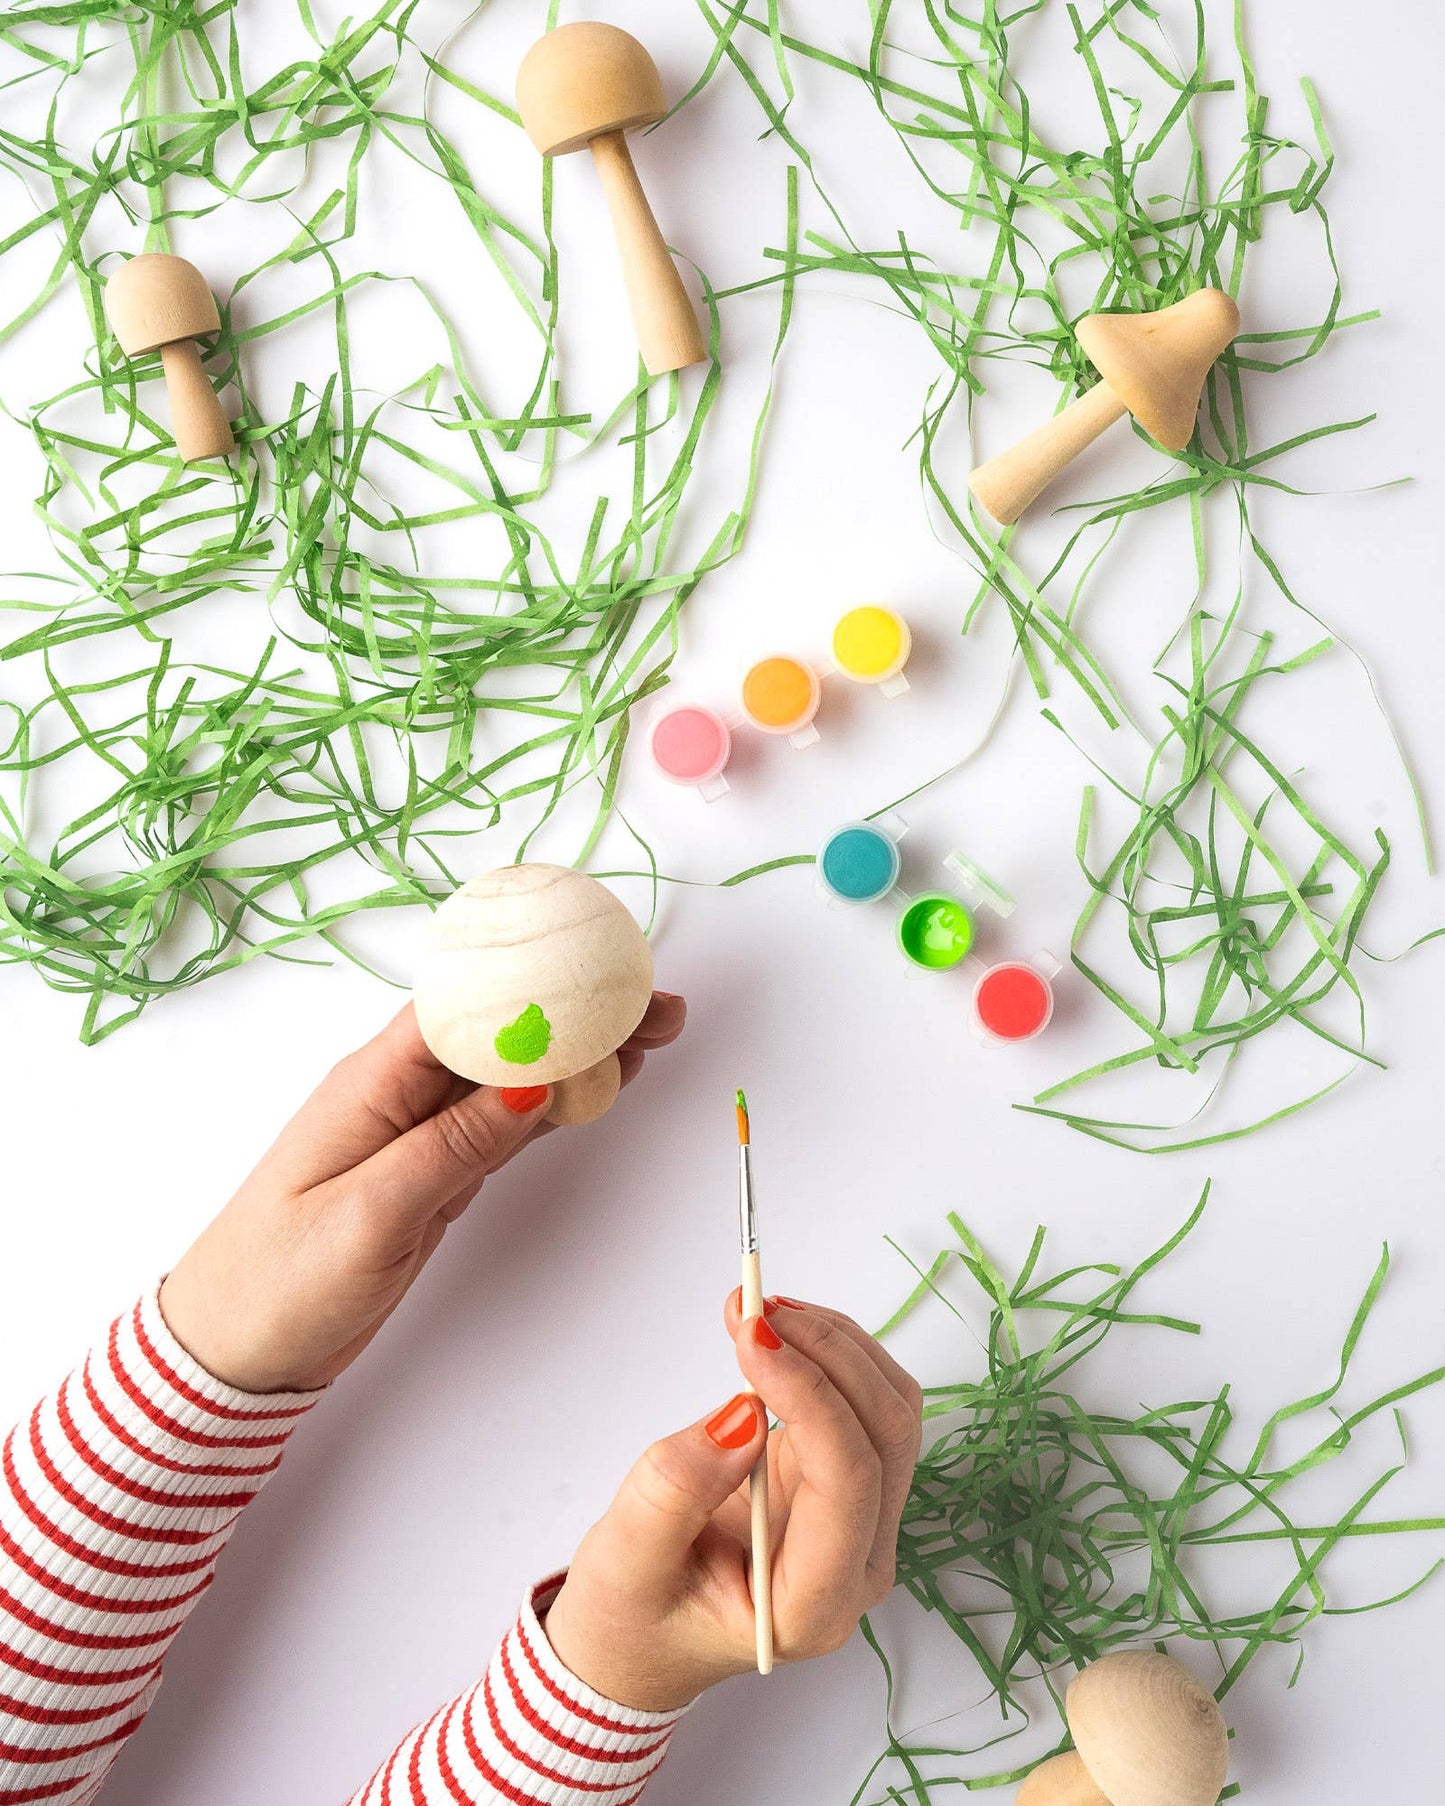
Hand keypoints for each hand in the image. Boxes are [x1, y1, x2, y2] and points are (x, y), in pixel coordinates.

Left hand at [159, 993, 686, 1392]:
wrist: (234, 1353)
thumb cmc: (277, 1281)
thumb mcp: (368, 1215)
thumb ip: (451, 1148)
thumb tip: (529, 1082)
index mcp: (371, 1084)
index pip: (467, 1008)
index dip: (542, 985)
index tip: (611, 979)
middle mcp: (397, 1095)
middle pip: (502, 1031)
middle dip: (581, 1013)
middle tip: (658, 1011)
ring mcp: (417, 1132)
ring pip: (513, 1075)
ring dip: (581, 1055)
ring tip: (652, 1037)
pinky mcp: (433, 1173)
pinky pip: (504, 1124)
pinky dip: (556, 1105)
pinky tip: (596, 1089)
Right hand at [542, 1295, 921, 1710]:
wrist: (638, 1640)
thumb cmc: (631, 1617)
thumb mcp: (628, 1561)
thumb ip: (677, 1492)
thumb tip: (742, 1414)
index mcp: (814, 1604)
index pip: (849, 1483)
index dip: (811, 1396)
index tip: (752, 1337)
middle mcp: (857, 1563)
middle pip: (886, 1436)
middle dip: (829, 1355)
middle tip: (756, 1308)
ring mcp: (859, 1521)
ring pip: (888, 1410)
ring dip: (834, 1345)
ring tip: (760, 1309)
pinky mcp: (840, 1481)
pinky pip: (862, 1404)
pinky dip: (827, 1354)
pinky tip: (776, 1332)